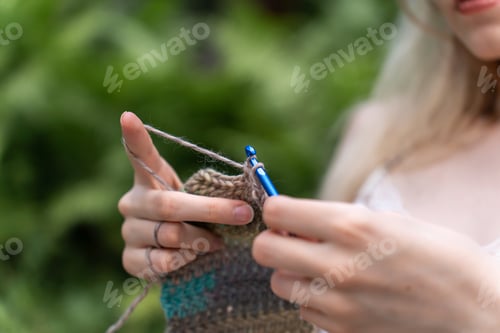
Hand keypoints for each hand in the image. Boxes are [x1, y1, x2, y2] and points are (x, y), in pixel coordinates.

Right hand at [118, 112, 253, 278]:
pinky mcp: (130, 260)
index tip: (129, 116)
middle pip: (169, 205)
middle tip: (243, 213)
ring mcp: (129, 232)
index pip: (140, 156)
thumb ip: (213, 189)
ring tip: (216, 241)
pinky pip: (161, 262)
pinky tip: (192, 256)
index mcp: (148, 180)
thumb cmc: (191, 216)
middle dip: (212, 211)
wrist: (174, 251)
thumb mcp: (199, 196)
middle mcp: (132, 203)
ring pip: (169, 235)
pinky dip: (184, 260)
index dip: (135, 137)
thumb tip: (250, 180)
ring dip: (201, 240)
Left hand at [252, 196, 499, 332]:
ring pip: (280, 283)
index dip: (277, 209)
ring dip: (292, 273)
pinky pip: (305, 311)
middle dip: (273, 241)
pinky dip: (313, 300)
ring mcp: (339, 303)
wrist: (479, 314)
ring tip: (319, 268)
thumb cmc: (443, 258)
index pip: (277, 212)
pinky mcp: (343, 331)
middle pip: (265, 250)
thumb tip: (305, 223)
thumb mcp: (395, 221)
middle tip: (293, 240)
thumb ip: (344, 220)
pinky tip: (339, 294)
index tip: (285, 212)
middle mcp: (339, 264)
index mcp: (354, 226)